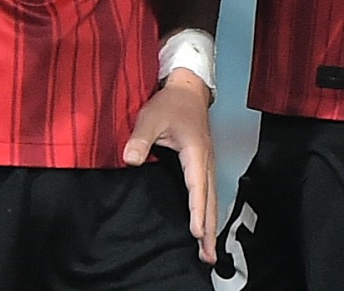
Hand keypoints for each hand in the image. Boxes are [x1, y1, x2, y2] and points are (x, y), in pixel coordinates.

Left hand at [125, 71, 217, 264]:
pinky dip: (209, 213)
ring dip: (211, 225)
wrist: (187, 89)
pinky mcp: (204, 164)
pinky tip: (206, 226)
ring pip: (212, 200)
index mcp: (195, 152)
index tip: (197, 233)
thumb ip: (140, 139)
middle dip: (209, 229)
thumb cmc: (170, 103)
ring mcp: (208, 163)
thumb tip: (131, 159)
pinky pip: (209, 193)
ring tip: (209, 250)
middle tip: (208, 256)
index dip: (197, 211)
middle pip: (210, 201)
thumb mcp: (150, 117)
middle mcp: (206, 161)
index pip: (196, 187)